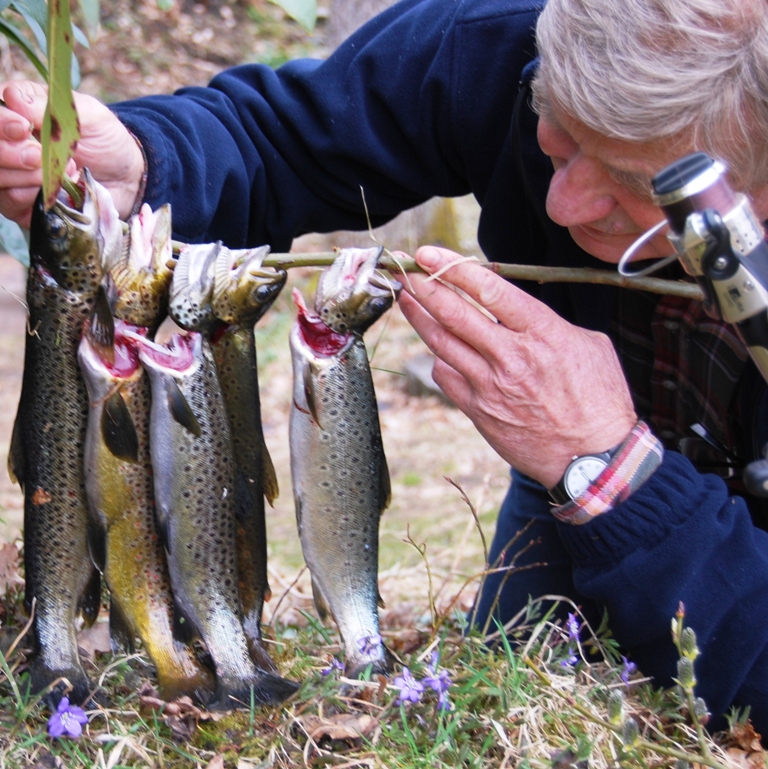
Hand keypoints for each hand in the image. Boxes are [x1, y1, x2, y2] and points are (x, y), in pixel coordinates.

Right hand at [0, 81, 144, 225]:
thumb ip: (50, 105)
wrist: (126, 178)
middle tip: (39, 155)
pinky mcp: (20, 205)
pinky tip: (59, 188)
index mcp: (14, 113)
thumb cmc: (104, 140)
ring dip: (28, 176)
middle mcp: (6, 144)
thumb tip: (13, 97)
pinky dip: (35, 195)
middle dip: (9, 152)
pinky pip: (10, 202)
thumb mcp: (87, 114)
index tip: (23, 127)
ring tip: (62, 170)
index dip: (0, 122)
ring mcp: (10, 176)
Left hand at [397, 246, 637, 488]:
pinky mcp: (479, 411)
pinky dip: (439, 358)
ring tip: (404, 298)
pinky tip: (436, 348)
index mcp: (542, 333)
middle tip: (401, 269)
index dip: (453, 268)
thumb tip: (519, 312)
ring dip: (419, 317)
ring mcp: (490, 386)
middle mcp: (511, 357)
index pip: (489, 290)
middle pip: (454, 314)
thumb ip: (549, 324)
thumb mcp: (589, 345)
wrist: (593, 458)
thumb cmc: (599, 400)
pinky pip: (446, 376)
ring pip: (442, 343)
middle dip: (422, 287)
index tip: (429, 254)